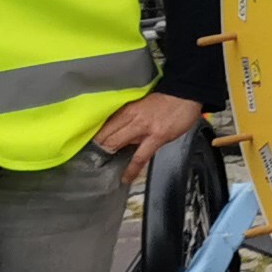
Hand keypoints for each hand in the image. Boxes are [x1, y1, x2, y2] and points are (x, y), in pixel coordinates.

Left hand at [89, 93, 205, 195]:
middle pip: (107, 136)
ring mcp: (143, 128)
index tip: (86, 148)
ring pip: (118, 144)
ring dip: (109, 156)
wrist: (186, 93)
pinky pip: (140, 157)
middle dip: (97, 149)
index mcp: (126, 110)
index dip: (93, 138)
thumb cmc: (165, 99)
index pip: (104, 126)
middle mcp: (131, 118)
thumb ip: (130, 119)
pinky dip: (131, 169)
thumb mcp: (142, 105)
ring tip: (101, 169)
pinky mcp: (156, 138)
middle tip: (89, 162)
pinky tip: (125, 178)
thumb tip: (119, 134)